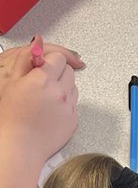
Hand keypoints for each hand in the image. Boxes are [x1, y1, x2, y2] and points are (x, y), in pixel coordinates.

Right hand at [0, 40, 80, 168]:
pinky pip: (74, 105)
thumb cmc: (13, 116)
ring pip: (73, 87)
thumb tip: (38, 42)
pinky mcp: (74, 120)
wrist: (21, 145)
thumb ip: (26, 59)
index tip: (43, 67)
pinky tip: (51, 111)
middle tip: (44, 83)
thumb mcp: (13, 81)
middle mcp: (60, 92)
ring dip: (63, 88)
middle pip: (69, 71)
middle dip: (58, 73)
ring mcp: (69, 107)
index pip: (59, 58)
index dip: (50, 61)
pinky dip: (66, 104)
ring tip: (46, 98)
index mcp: (43, 79)